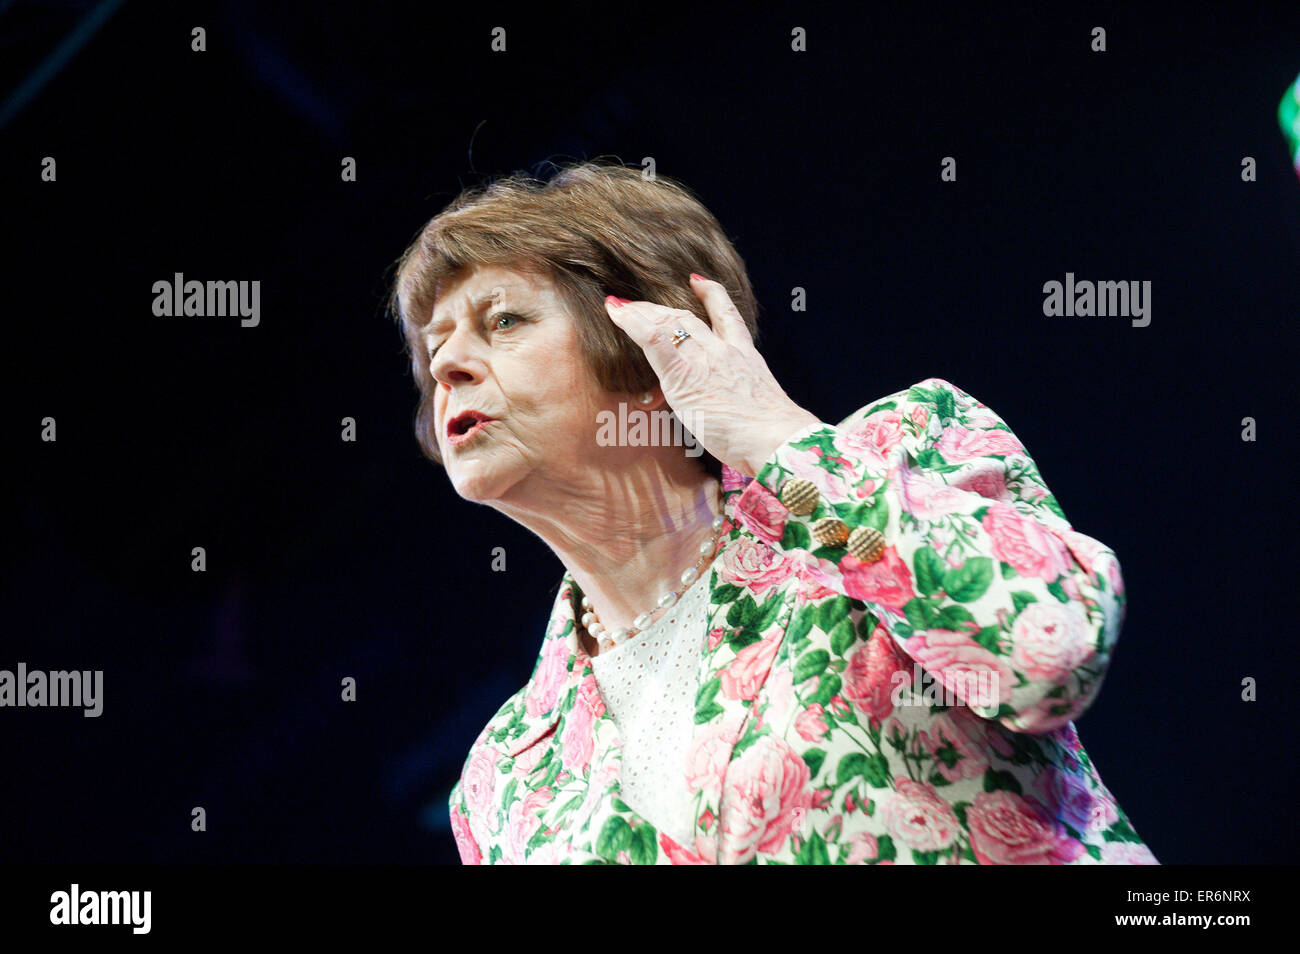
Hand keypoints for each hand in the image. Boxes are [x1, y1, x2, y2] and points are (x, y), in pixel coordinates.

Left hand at [603, 275, 820, 476]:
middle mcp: (723, 351)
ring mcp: (704, 359)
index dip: (711, 294)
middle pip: (688, 318)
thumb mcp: (761, 409)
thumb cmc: (772, 436)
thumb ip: (743, 402)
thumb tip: (734, 416)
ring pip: (668, 323)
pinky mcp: (684, 374)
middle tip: (640, 304)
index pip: (726, 316)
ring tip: (621, 307)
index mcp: (745, 357)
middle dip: (661, 308)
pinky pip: (654, 340)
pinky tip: (616, 313)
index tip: (698, 281)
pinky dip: (633, 323)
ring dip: (641, 313)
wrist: (776, 438)